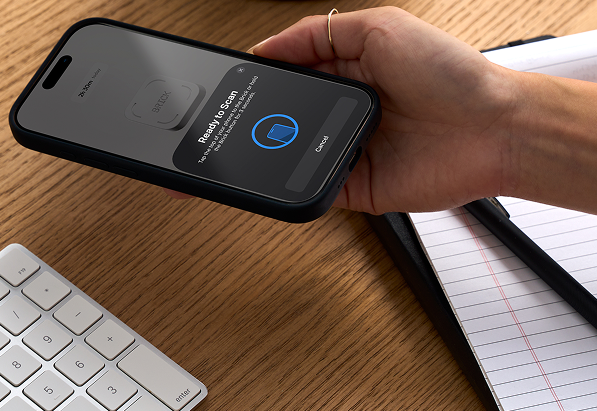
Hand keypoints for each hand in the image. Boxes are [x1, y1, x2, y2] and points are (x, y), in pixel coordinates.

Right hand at [250, 7, 517, 213]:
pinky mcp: (356, 186)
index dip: (267, 77)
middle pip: (288, 115)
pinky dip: (299, 182)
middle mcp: (346, 111)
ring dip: (276, 148)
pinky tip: (288, 170)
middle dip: (263, 116)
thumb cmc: (453, 75)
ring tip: (259, 140)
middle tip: (240, 116)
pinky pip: (315, 186)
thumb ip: (320, 34)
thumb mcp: (382, 28)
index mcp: (350, 72)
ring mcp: (349, 150)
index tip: (240, 80)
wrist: (495, 130)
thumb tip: (268, 47)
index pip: (293, 73)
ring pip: (294, 153)